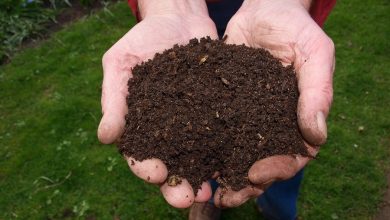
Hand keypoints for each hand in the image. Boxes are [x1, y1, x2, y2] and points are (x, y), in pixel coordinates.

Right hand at [97, 0, 217, 207]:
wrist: (178, 18)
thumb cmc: (142, 40)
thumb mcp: (120, 63)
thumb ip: (113, 99)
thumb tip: (105, 137)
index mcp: (141, 125)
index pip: (140, 154)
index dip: (146, 167)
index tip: (155, 173)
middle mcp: (168, 130)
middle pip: (171, 165)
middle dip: (177, 185)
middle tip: (186, 198)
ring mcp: (194, 123)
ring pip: (198, 158)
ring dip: (204, 177)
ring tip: (212, 192)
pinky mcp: (217, 112)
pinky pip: (223, 134)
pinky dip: (228, 151)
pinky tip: (236, 163)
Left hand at [214, 0, 334, 206]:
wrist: (263, 8)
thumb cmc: (294, 28)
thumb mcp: (314, 53)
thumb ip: (318, 92)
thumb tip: (317, 137)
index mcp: (297, 118)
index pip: (293, 155)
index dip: (277, 169)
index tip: (256, 174)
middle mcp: (270, 123)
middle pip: (261, 163)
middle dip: (244, 183)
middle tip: (226, 197)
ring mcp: (245, 116)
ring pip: (235, 153)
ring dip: (221, 173)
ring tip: (204, 188)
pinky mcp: (222, 105)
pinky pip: (213, 130)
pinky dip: (203, 147)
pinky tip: (188, 158)